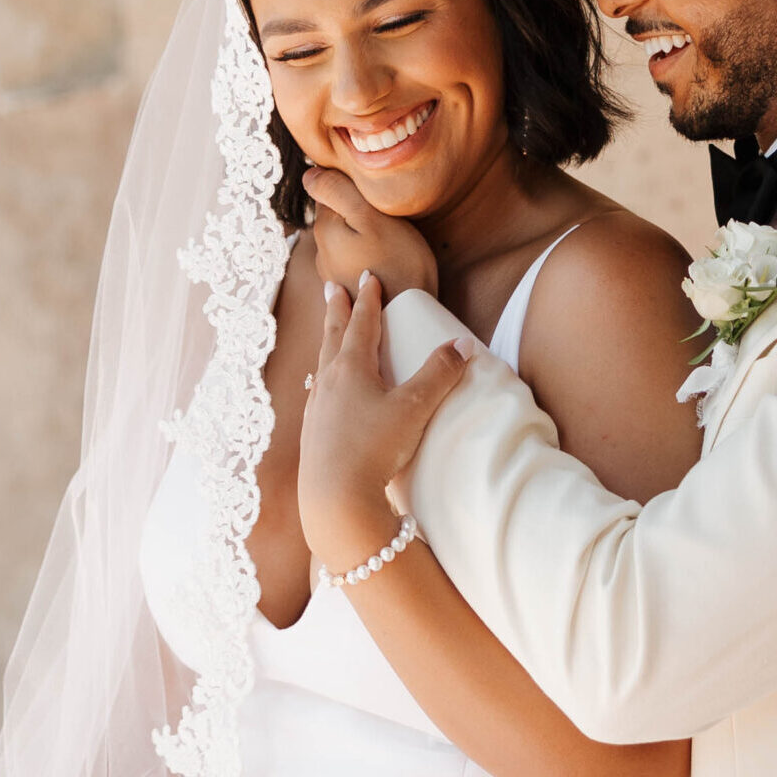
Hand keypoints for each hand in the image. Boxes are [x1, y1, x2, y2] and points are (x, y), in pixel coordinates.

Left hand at [298, 273, 469, 570]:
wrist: (334, 498)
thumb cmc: (374, 448)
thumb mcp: (415, 408)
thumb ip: (439, 374)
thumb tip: (463, 344)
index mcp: (352, 368)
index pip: (362, 323)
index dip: (368, 299)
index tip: (368, 278)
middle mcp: (329, 381)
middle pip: (334, 337)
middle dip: (337, 312)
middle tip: (332, 290)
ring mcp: (316, 407)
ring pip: (321, 364)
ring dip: (328, 344)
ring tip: (329, 335)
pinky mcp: (313, 433)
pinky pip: (317, 393)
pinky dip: (322, 379)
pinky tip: (323, 390)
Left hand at [303, 166, 437, 299]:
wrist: (411, 319)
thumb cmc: (399, 263)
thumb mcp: (371, 217)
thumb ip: (338, 191)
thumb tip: (308, 174)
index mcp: (324, 231)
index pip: (328, 194)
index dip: (351, 190)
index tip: (374, 198)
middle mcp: (322, 255)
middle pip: (336, 220)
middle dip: (355, 216)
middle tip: (386, 220)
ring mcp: (334, 277)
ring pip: (345, 243)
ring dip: (361, 240)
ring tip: (388, 245)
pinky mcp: (350, 294)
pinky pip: (354, 265)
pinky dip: (365, 261)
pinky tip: (383, 266)